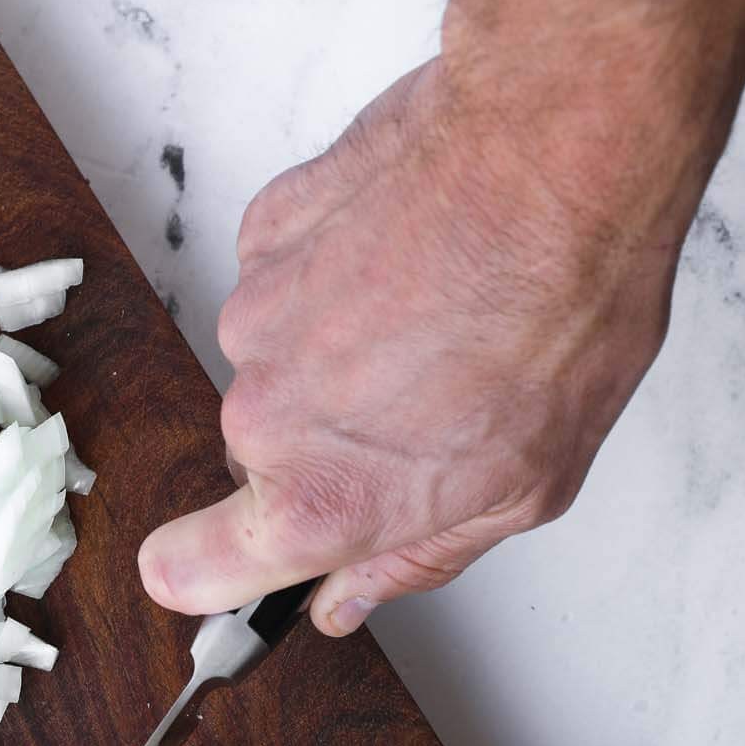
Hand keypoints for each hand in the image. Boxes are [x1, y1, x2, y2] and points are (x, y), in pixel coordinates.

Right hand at [138, 59, 679, 633]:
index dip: (205, 575)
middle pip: (260, 460)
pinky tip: (412, 257)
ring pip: (277, 366)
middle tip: (421, 402)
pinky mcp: (264, 232)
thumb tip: (344, 598)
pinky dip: (336, 276)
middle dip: (325, 444)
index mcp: (320, 498)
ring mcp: (254, 317)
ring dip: (337, 354)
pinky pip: (285, 282)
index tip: (232, 568)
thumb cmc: (558, 309)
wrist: (556, 147)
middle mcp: (264, 415)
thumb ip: (416, 557)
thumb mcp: (525, 485)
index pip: (186, 572)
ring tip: (434, 317)